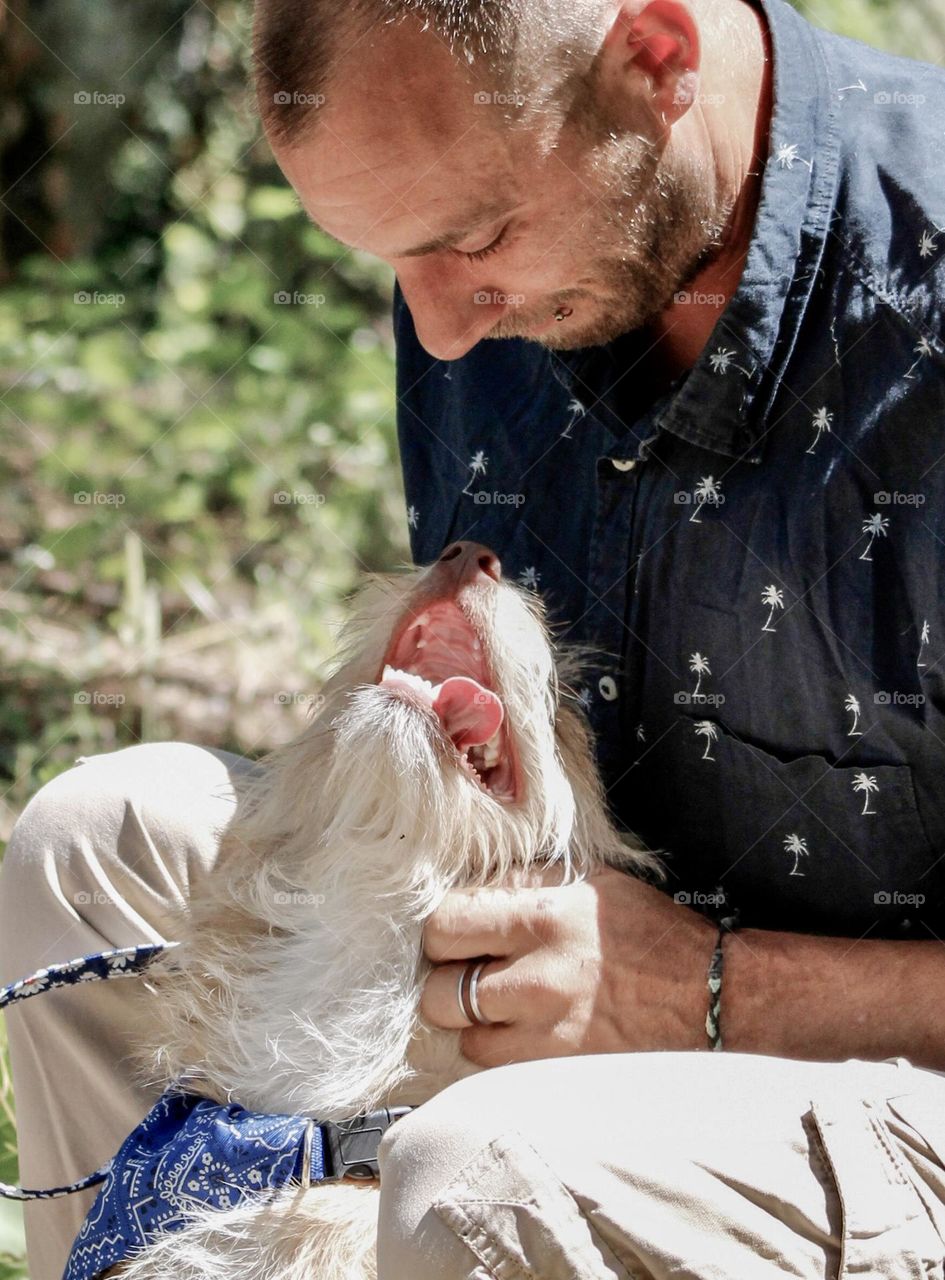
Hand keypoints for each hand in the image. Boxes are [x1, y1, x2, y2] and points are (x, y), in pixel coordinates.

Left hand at [420, 866, 716, 1065]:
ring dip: (477, 1023)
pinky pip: (500, 1070)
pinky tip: (528, 1033)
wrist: (710, 996)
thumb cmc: (649, 933)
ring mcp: (546, 1036)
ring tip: (506, 1006)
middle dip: (447, 981)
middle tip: (471, 972)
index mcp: (543, 920)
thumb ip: (525, 883)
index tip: (457, 934)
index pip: (445, 926)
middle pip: (438, 993)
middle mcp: (538, 981)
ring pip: (465, 1039)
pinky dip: (504, 1054)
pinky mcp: (559, 1074)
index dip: (442, 930)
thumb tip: (471, 890)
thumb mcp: (591, 883)